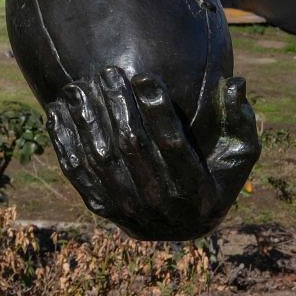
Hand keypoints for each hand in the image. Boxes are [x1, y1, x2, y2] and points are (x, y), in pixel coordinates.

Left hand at [46, 66, 258, 239]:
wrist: (182, 222)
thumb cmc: (214, 175)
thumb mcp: (237, 152)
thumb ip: (238, 119)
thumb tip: (235, 82)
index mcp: (199, 194)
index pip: (174, 146)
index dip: (159, 111)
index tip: (144, 77)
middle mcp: (163, 209)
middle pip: (134, 149)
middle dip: (119, 107)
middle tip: (106, 72)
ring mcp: (130, 212)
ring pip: (101, 161)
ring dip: (87, 121)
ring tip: (78, 85)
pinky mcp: (103, 209)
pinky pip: (78, 173)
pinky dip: (64, 142)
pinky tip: (56, 110)